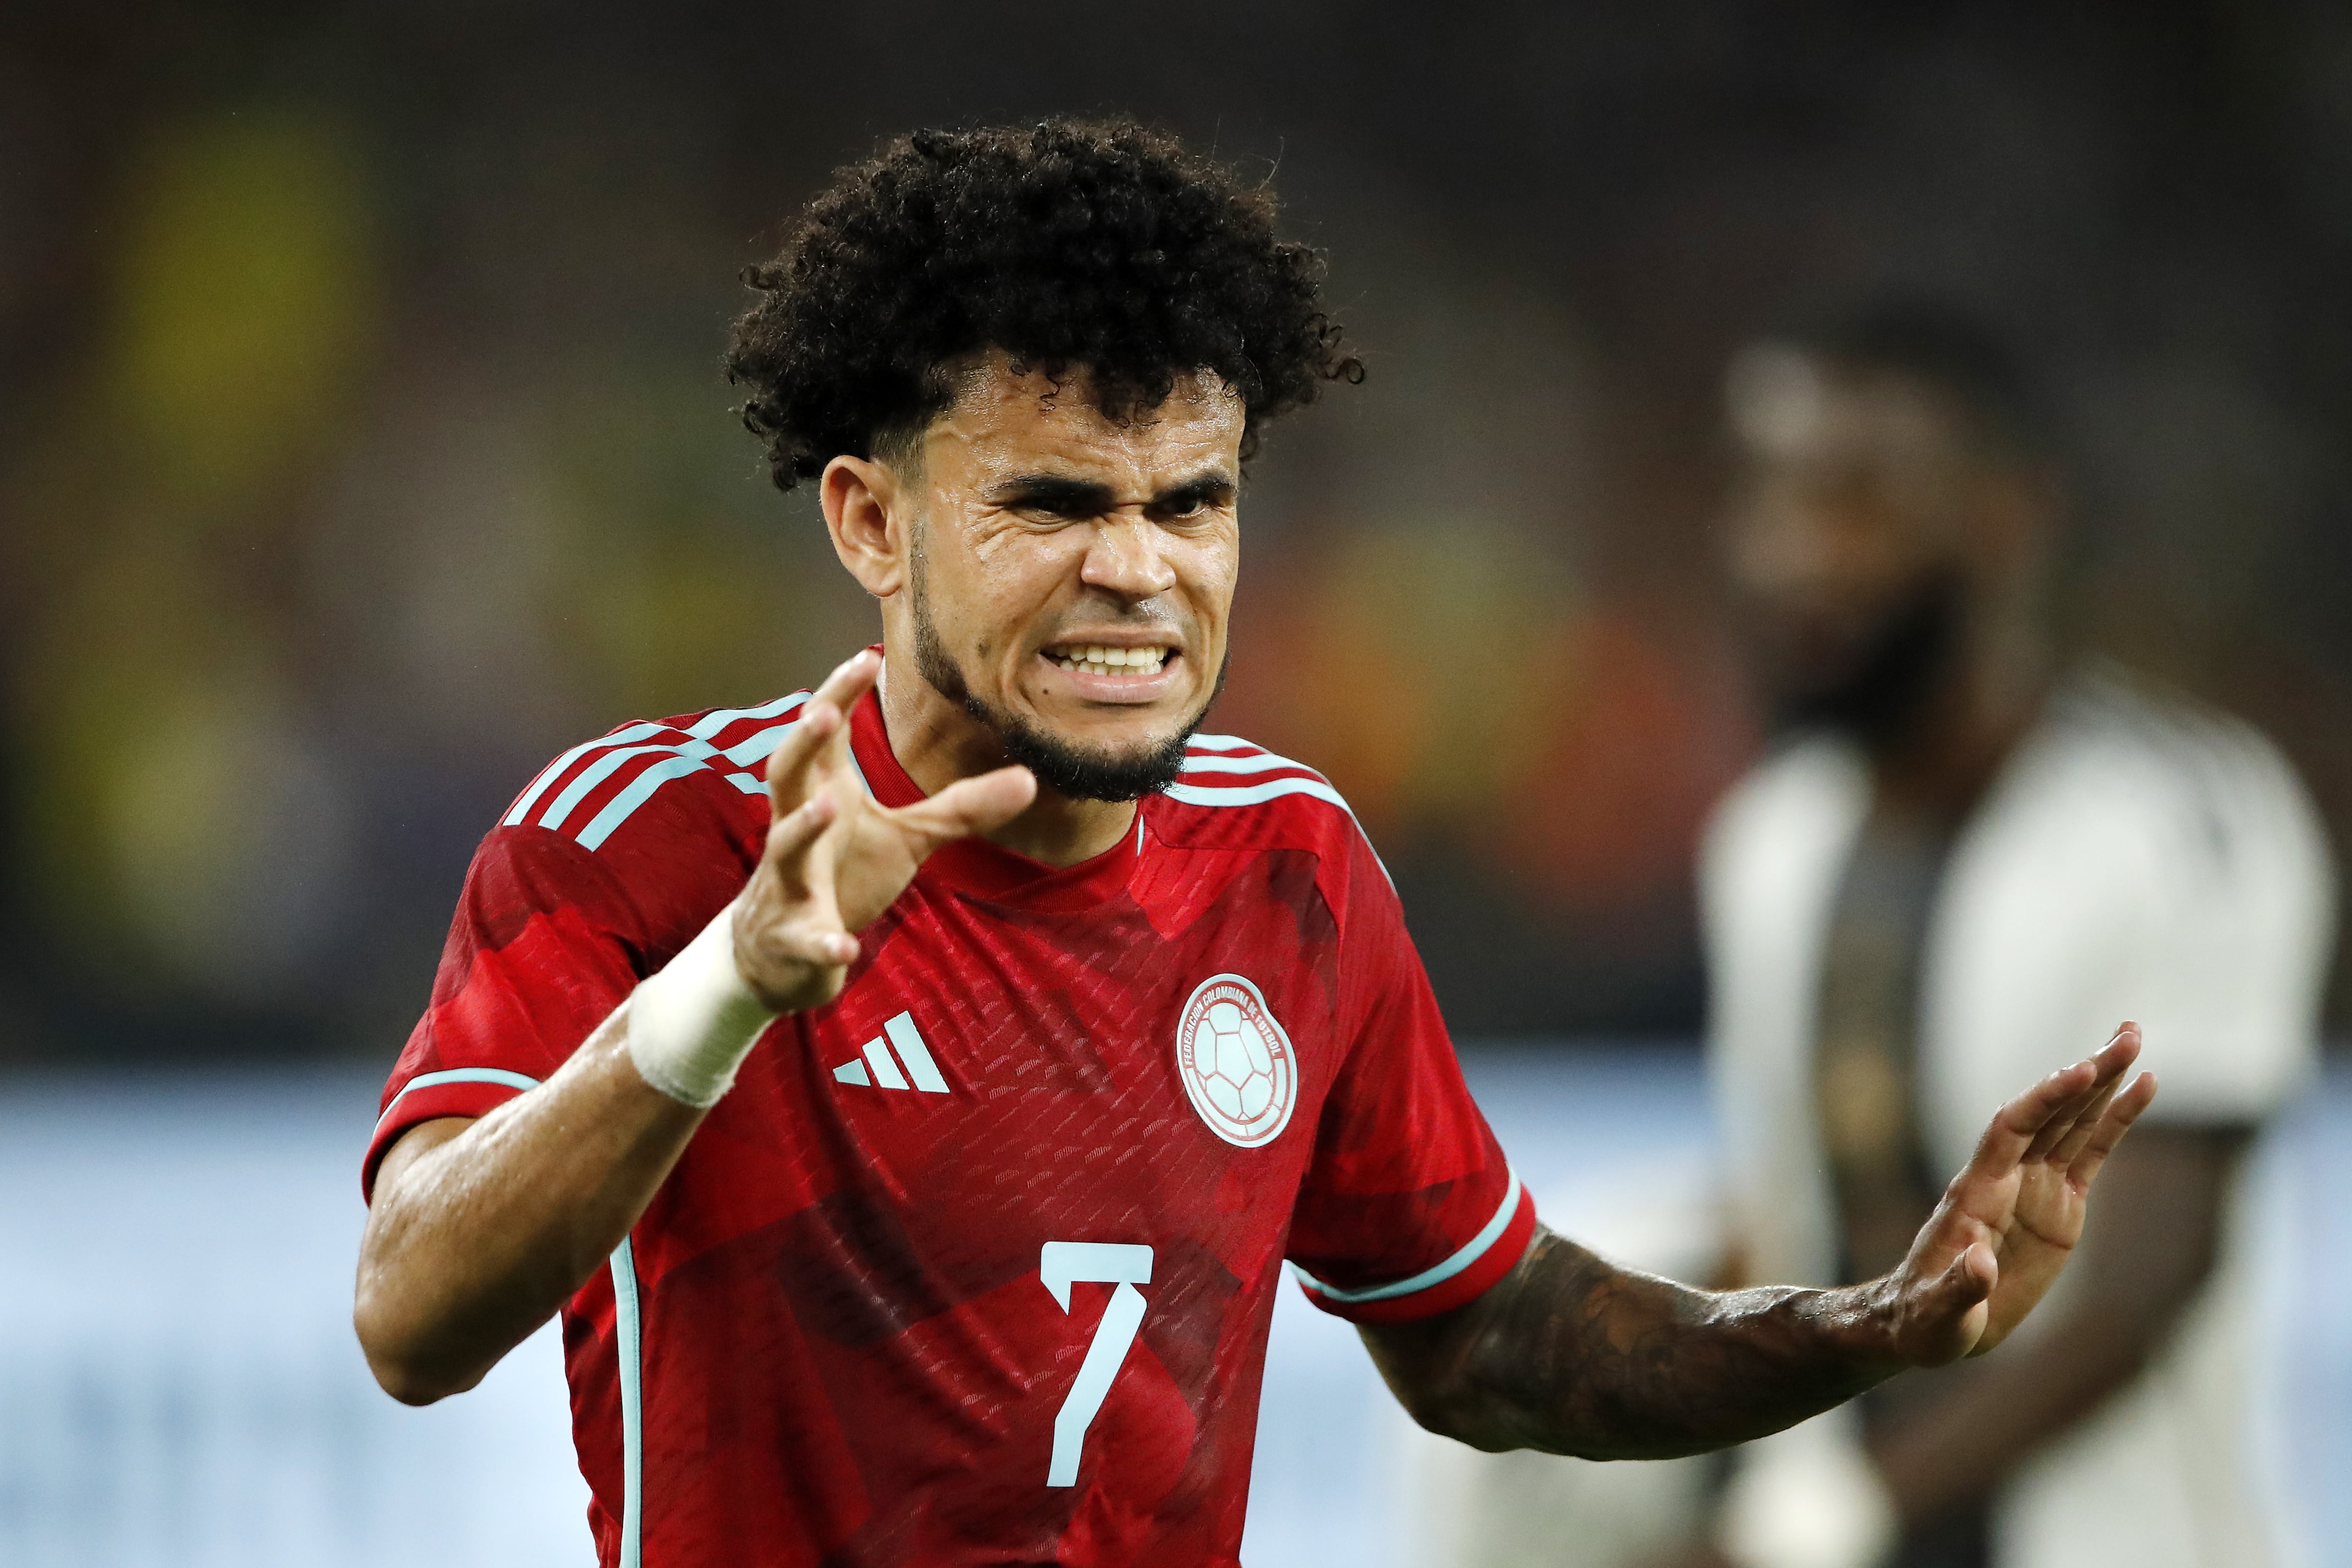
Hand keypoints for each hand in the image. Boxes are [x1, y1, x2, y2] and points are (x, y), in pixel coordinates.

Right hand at [730, 649, 1035, 1013]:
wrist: (787, 952)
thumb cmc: (844, 875)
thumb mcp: (909, 837)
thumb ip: (960, 807)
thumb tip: (1029, 780)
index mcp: (822, 794)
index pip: (823, 737)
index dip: (839, 695)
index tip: (867, 656)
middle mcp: (795, 829)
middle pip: (786, 774)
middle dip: (802, 742)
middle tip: (826, 711)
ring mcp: (788, 883)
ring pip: (784, 848)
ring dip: (803, 827)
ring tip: (830, 807)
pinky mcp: (793, 935)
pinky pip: (807, 938)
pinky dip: (823, 943)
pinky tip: (846, 949)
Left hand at [1873, 1023, 2156, 1364]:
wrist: (1930, 1323)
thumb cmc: (1926, 1320)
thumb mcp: (1939, 1313)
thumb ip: (1959, 1289)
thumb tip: (1978, 1265)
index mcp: (1977, 1193)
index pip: (2011, 1129)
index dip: (2044, 1099)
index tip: (2081, 1070)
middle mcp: (2007, 1177)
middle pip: (2049, 1111)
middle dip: (2087, 1073)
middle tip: (2129, 1032)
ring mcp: (2034, 1188)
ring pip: (2073, 1122)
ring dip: (2104, 1082)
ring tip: (2134, 1037)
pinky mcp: (2058, 1206)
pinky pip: (2090, 1154)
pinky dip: (2115, 1122)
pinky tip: (2143, 1088)